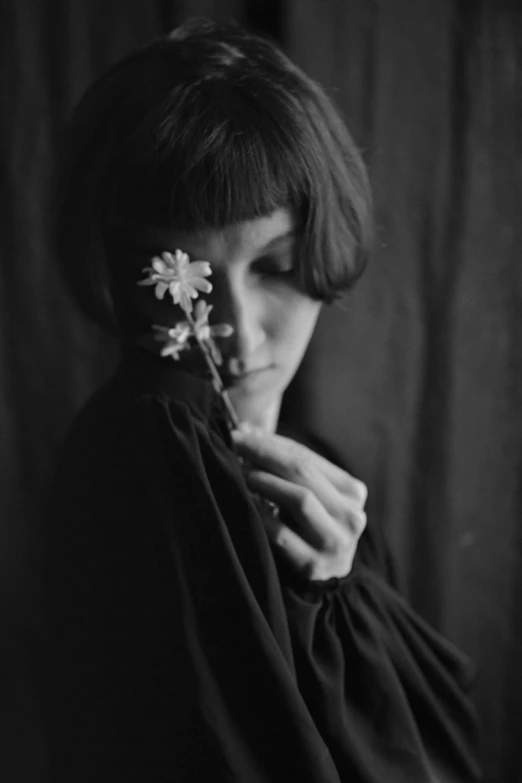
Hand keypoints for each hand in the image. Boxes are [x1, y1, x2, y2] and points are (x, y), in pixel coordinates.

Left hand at [231, 426, 366, 581]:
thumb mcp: (306, 495)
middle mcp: (352, 516)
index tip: (240, 431)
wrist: (319, 584)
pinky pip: (283, 534)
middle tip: (233, 444)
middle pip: (303, 473)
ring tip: (239, 472)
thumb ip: (284, 465)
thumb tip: (244, 429)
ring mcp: (337, 543)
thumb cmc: (306, 529)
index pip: (308, 457)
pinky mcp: (316, 566)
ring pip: (300, 499)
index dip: (271, 442)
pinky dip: (260, 515)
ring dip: (265, 481)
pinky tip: (243, 503)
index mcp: (353, 492)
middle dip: (264, 454)